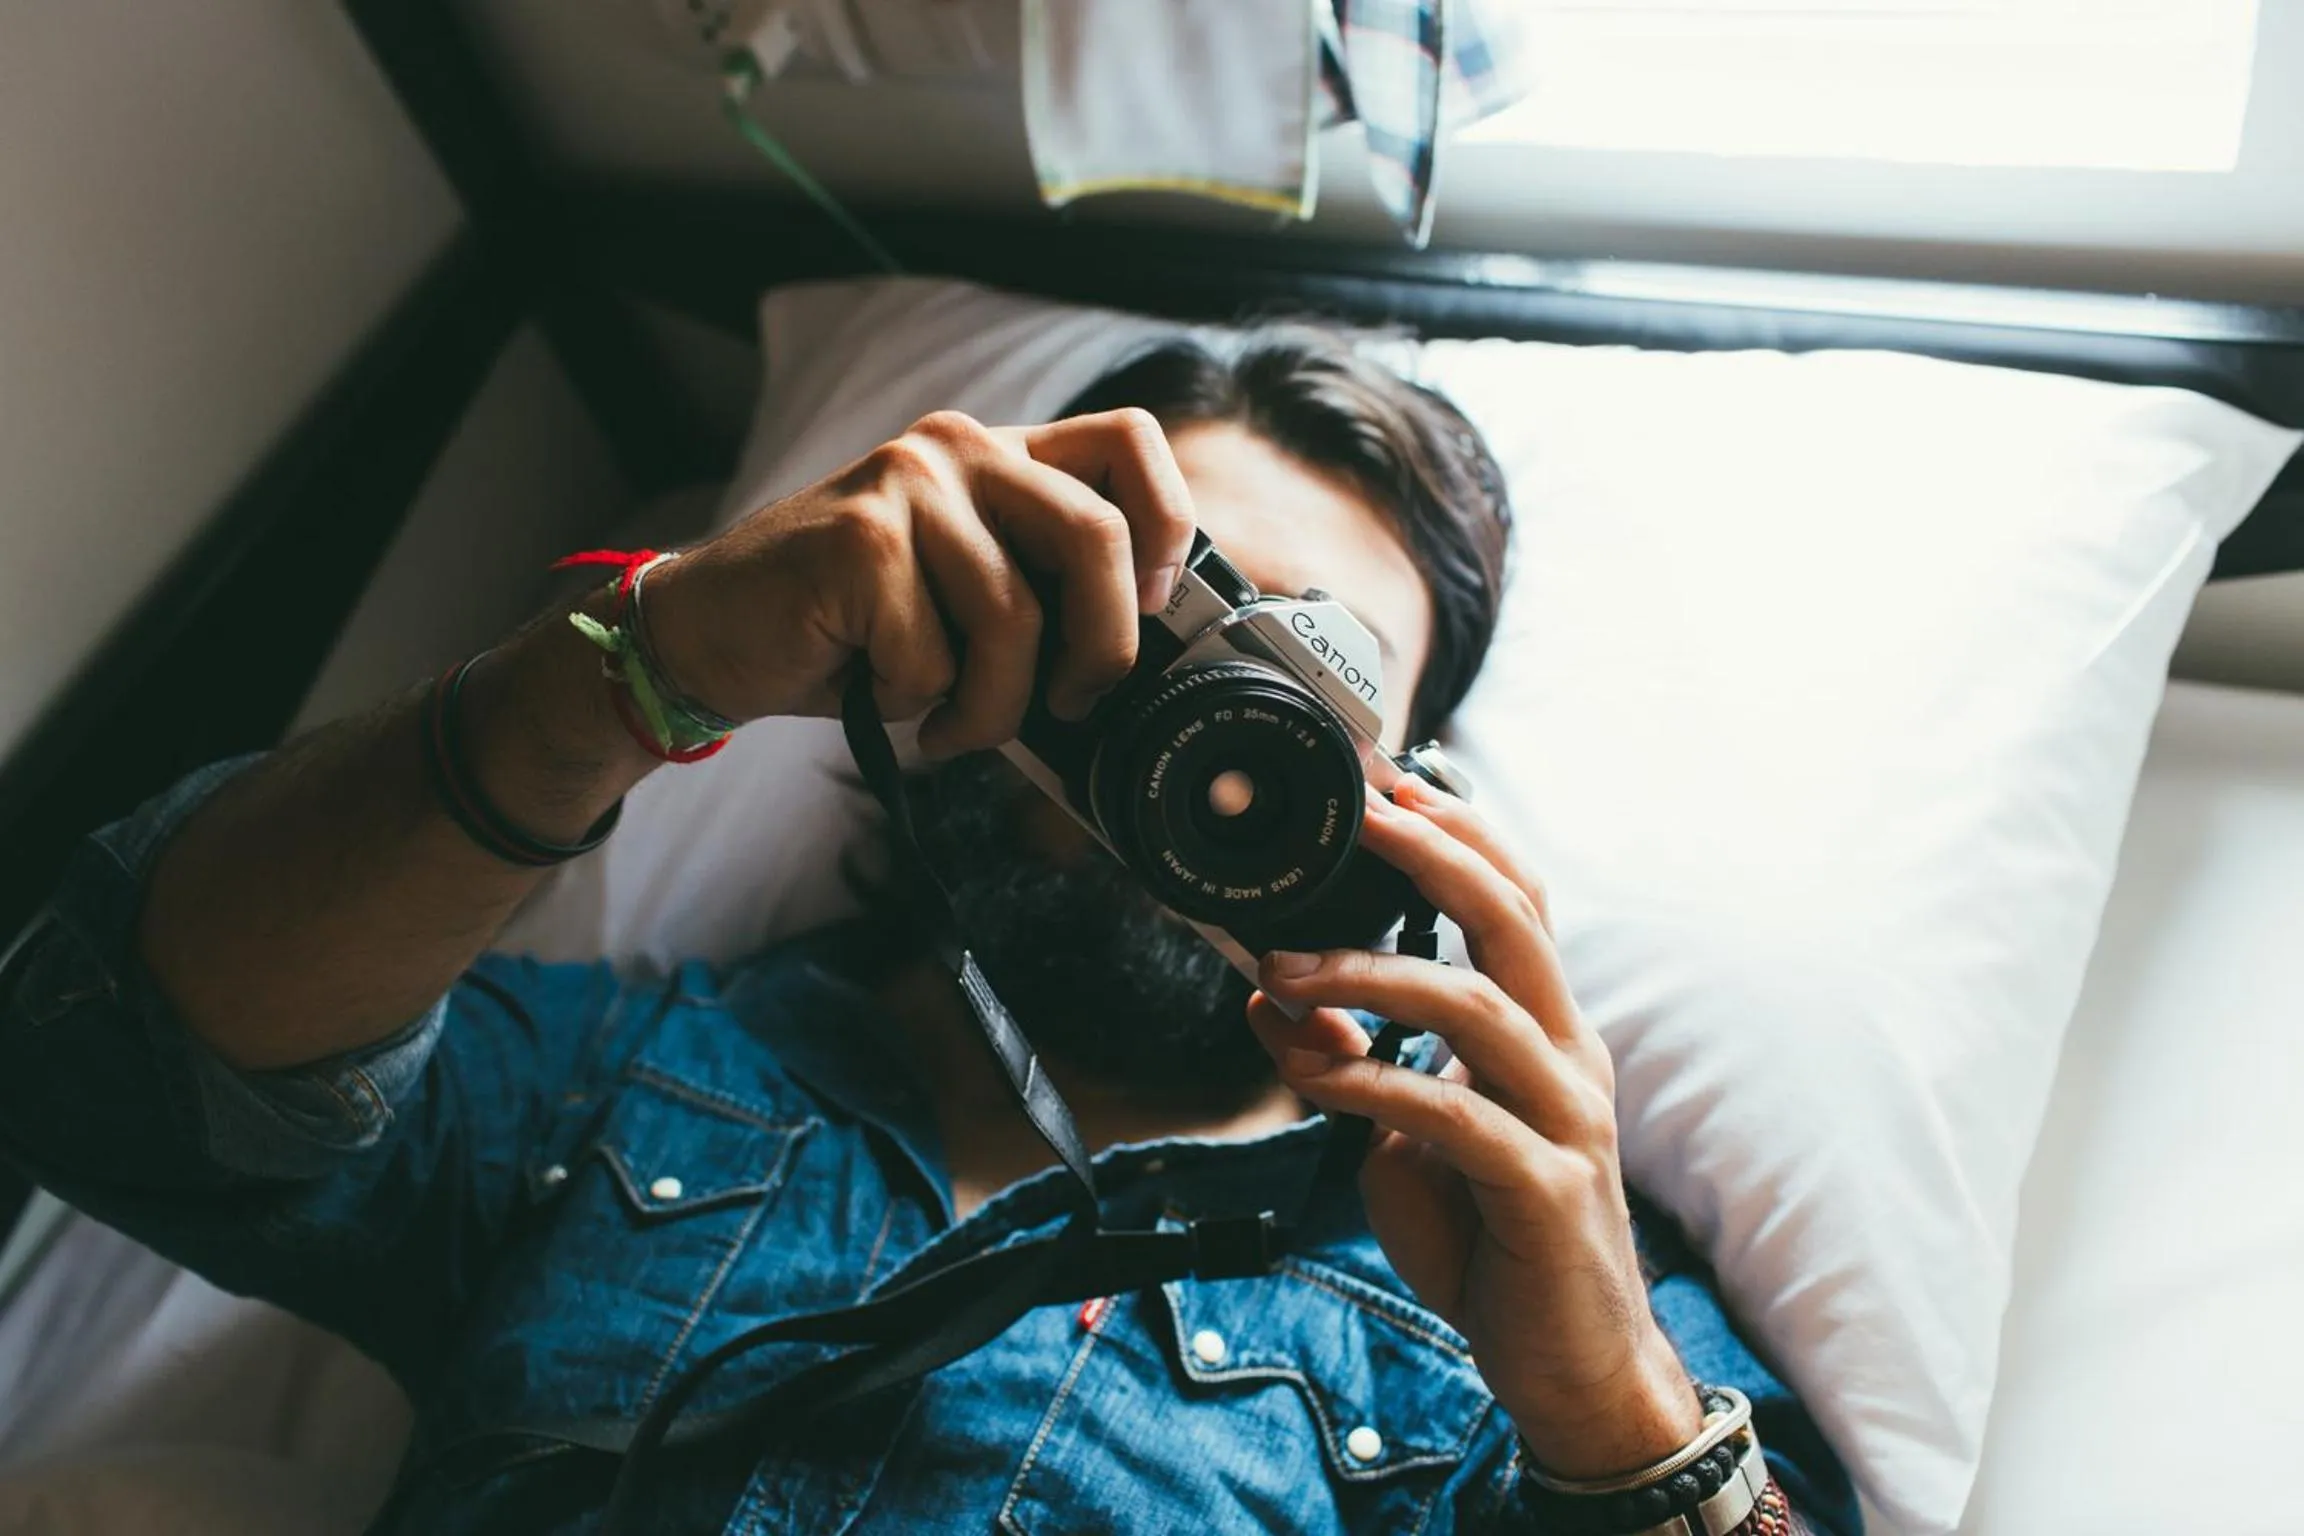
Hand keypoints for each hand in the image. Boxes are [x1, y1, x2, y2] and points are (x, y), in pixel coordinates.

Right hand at [642, 410, 1197, 756]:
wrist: (710, 633)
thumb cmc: (848, 629)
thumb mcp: (966, 596)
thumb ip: (1042, 591)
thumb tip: (1140, 653)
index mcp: (1001, 453)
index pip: (1130, 440)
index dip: (1168, 525)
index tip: (1151, 604)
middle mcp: (959, 449)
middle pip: (1098, 535)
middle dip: (1102, 648)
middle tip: (1070, 701)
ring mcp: (907, 487)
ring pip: (1014, 618)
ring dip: (994, 707)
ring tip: (953, 723)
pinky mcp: (859, 542)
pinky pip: (935, 657)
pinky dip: (920, 705)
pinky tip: (882, 692)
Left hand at [1247, 778, 1704, 1478]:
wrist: (1574, 1372)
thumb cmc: (1495, 1245)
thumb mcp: (1406, 1145)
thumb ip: (1353, 1067)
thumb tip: (1272, 1002)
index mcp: (1545, 1033)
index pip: (1517, 902)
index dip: (1458, 834)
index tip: (1386, 781)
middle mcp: (1568, 1058)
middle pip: (1515, 921)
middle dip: (1437, 855)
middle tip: (1362, 814)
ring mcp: (1565, 1121)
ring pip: (1477, 1008)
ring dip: (1369, 978)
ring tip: (1283, 969)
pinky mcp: (1544, 1190)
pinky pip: (1453, 1115)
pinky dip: (1372, 1083)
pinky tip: (1313, 1076)